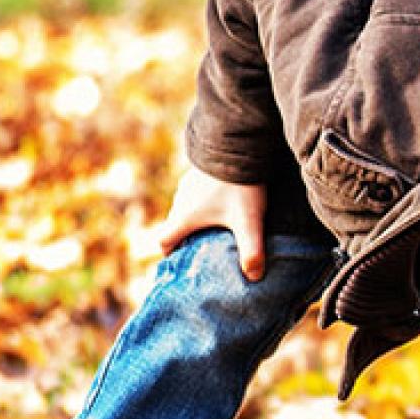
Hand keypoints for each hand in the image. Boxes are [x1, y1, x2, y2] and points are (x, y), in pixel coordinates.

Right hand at [154, 163, 267, 280]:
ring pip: (187, 207)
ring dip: (197, 219)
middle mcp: (181, 199)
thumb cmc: (239, 185)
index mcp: (184, 215)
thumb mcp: (248, 221)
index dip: (170, 255)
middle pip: (176, 225)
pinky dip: (206, 201)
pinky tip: (226, 202)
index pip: (165, 241)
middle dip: (186, 239)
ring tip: (217, 229)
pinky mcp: (202, 169)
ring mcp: (189, 182)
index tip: (181, 264)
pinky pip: (198, 191)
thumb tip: (254, 278)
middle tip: (204, 250)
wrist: (238, 141)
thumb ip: (251, 251)